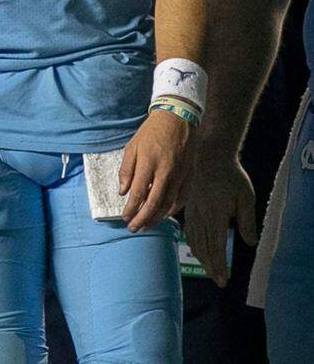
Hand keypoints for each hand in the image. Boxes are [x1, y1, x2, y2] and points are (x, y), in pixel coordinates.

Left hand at [119, 109, 193, 231]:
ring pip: (169, 204)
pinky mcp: (190, 176)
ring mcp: (180, 175)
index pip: (138, 193)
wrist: (177, 119)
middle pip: (154, 203)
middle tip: (134, 228)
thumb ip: (126, 170)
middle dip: (142, 218)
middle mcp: (166, 171)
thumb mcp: (132, 146)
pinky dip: (173, 209)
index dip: (131, 208)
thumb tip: (122, 192)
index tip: (124, 217)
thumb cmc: (151, 132)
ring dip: (157, 217)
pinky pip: (182, 198)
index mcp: (148, 162)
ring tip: (146, 224)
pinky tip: (164, 215)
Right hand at [184, 146, 256, 285]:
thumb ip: (248, 221)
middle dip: (211, 266)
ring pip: (194, 240)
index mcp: (215, 215)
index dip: (219, 265)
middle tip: (217, 280)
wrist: (209, 156)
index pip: (216, 246)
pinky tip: (197, 248)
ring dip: (201, 257)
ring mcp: (192, 210)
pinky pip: (188, 230)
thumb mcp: (246, 198)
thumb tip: (249, 242)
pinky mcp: (188, 206)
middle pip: (203, 247)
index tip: (223, 280)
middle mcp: (200, 215)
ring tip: (209, 268)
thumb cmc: (231, 176)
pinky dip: (193, 243)